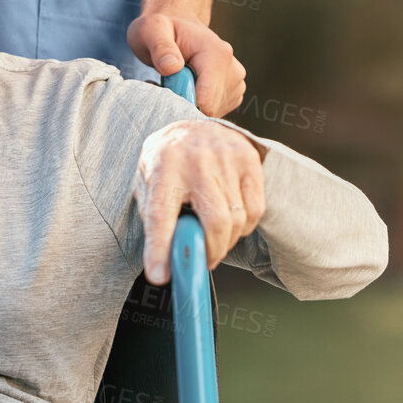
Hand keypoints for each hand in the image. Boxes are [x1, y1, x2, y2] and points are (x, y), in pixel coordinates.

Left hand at [127, 12, 245, 116]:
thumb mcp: (151, 30)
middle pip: (208, 110)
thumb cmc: (162, 27)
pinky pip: (214, 111)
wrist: (177, 24)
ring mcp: (236, 83)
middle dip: (183, 103)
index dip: (182, 104)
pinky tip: (186, 88)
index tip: (165, 91)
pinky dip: (197, 105)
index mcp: (218, 55)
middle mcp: (233, 70)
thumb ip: (160, 47)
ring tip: (175, 82)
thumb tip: (172, 67)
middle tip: (165, 84)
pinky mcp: (233, 93)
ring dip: (189, 104)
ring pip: (210, 113)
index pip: (206, 101)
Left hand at [136, 120, 265, 284]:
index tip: (160, 276)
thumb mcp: (147, 186)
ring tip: (213, 240)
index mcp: (163, 166)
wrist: (189, 126)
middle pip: (214, 222)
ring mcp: (227, 157)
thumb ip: (155, 222)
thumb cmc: (165, 164)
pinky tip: (231, 222)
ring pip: (237, 220)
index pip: (161, 215)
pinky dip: (244, 227)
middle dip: (210, 252)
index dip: (161, 249)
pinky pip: (255, 210)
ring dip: (226, 242)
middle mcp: (196, 160)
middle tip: (202, 262)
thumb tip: (168, 266)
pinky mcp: (249, 159)